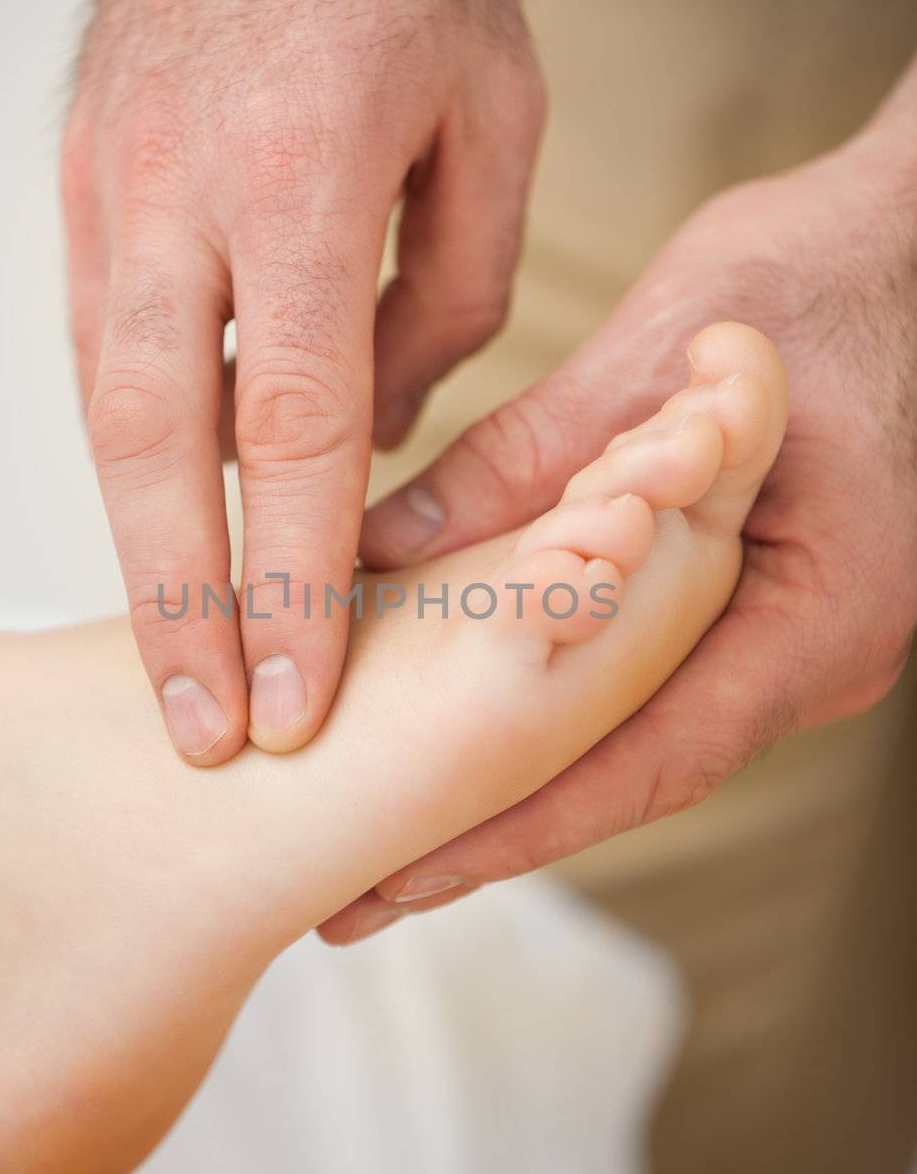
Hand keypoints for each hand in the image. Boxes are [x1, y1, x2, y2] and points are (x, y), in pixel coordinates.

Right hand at [62, 0, 543, 763]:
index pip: (295, 430)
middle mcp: (181, 196)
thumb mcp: (492, 115)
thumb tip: (379, 430)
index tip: (300, 694)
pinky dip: (130, 453)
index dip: (297, 581)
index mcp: (304, 178)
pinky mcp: (81, 184)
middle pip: (162, 449)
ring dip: (140, 550)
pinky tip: (162, 525)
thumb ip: (452, 296)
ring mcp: (110, 189)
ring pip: (108, 410)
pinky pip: (100, 347)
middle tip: (206, 735)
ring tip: (177, 665)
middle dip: (185, 608)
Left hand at [317, 79, 916, 940]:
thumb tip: (383, 544)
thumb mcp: (666, 349)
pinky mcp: (767, 614)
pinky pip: (657, 690)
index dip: (520, 827)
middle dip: (496, 836)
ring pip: (643, 743)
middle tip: (354, 896)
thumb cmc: (819, 277)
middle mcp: (816, 655)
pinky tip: (471, 738)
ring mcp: (795, 642)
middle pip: (637, 776)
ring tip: (390, 843)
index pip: (652, 759)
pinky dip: (562, 722)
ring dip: (521, 791)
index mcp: (819, 611)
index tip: (403, 877)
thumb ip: (531, 453)